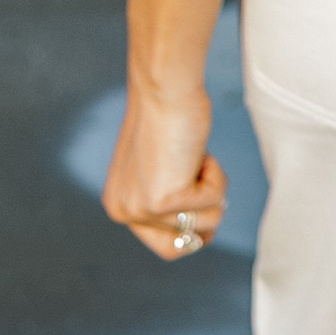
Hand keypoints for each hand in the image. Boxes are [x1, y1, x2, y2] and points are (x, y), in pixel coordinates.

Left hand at [103, 78, 227, 260]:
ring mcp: (140, 210)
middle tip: (201, 181)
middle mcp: (124, 212)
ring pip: (205, 224)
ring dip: (212, 188)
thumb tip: (193, 230)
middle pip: (182, 246)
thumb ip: (165, 196)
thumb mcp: (160, 167)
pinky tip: (198, 153)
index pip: (165, 246)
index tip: (198, 200)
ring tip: (194, 157)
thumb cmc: (168, 115)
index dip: (190, 228)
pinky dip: (217, 176)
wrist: (164, 88)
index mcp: (119, 206)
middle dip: (203, 218)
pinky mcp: (161, 202)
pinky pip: (213, 203)